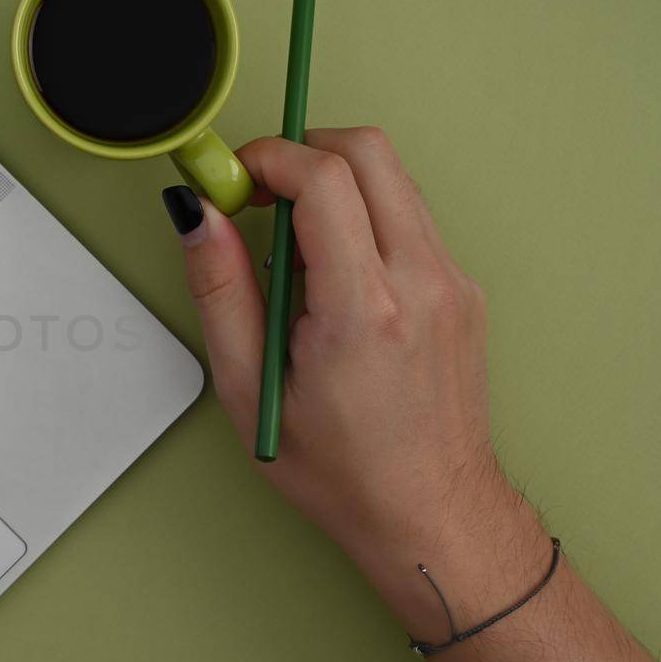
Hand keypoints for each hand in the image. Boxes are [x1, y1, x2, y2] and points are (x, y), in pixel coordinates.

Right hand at [168, 127, 547, 636]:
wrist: (431, 511)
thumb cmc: (344, 469)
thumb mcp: (249, 385)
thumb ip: (221, 288)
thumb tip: (197, 216)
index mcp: (364, 310)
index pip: (323, 179)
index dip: (266, 158)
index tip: (233, 179)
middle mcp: (421, 282)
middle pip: (367, 150)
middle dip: (301, 151)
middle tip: (259, 193)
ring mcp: (453, 281)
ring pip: (392, 177)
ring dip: (332, 185)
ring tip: (291, 248)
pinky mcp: (463, 287)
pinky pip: (409, 215)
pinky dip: (362, 217)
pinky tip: (331, 275)